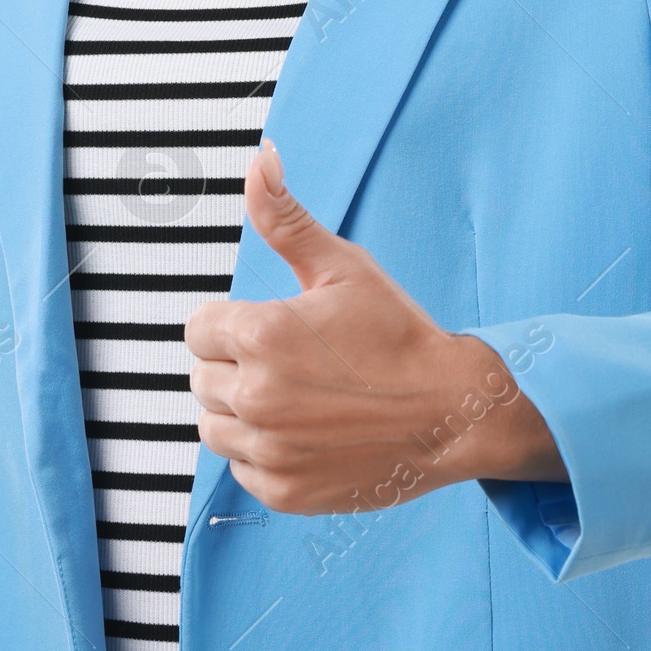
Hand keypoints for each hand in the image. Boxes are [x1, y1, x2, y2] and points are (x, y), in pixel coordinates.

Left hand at [184, 140, 567, 514]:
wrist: (453, 411)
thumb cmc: (399, 333)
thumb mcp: (342, 267)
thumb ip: (284, 217)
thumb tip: (258, 158)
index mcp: (259, 335)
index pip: (197, 329)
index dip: (233, 324)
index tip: (275, 329)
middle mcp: (255, 397)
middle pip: (201, 378)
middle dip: (236, 366)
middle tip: (294, 362)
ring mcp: (267, 451)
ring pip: (212, 427)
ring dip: (241, 411)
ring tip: (296, 397)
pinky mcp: (282, 491)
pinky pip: (241, 469)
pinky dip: (264, 453)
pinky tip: (308, 433)